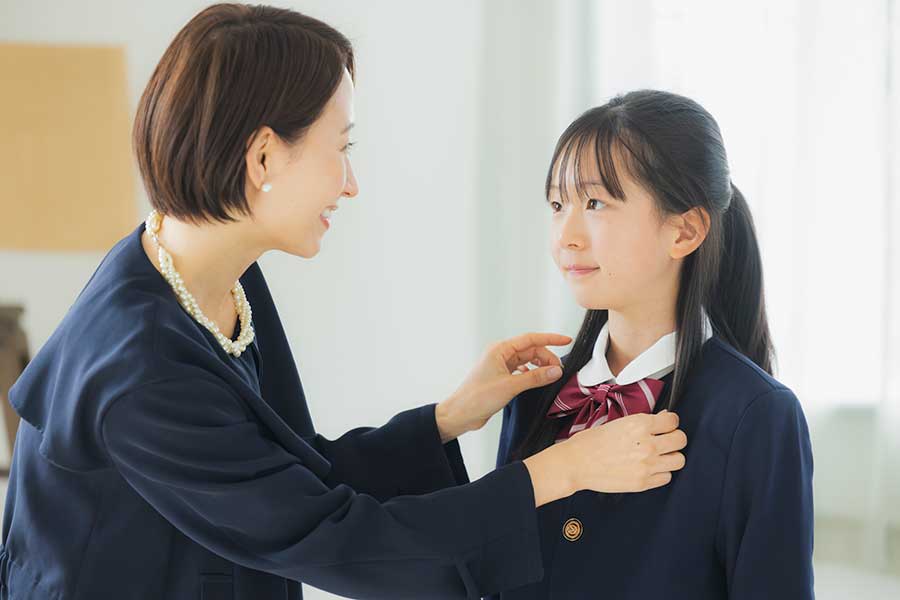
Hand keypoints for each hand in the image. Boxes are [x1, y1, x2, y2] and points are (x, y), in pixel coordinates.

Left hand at [435, 332, 571, 442]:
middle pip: (530, 350)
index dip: (550, 339)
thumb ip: (535, 377)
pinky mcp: (501, 377)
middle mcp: (500, 355)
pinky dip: (531, 374)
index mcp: (499, 350)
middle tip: (559, 371)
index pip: (530, 339)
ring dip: (539, 367)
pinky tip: (537, 380)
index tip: (566, 340)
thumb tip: (555, 371)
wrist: (460, 414)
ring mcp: (500, 366)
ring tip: (551, 376)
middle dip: (546, 358)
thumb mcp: (510, 386)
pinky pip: (521, 370)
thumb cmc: (477, 398)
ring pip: (527, 361)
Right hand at [523, 411, 686, 505]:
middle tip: (667, 440)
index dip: (670, 422)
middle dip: (674, 438)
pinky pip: (666, 477)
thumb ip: (642, 422)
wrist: (577, 463)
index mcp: (639, 424)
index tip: (667, 425)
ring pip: (679, 460)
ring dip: (671, 456)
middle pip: (681, 440)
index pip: (673, 421)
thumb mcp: (617, 423)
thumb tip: (662, 420)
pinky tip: (650, 468)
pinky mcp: (643, 482)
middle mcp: (647, 444)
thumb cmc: (590, 443)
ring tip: (660, 455)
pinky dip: (661, 472)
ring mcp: (647, 464)